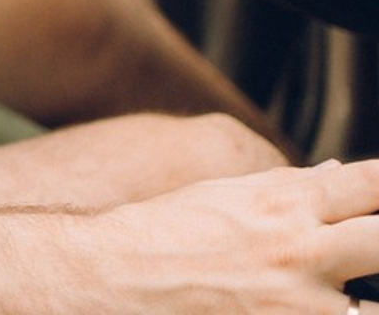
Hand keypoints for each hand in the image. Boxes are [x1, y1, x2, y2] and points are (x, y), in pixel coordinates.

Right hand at [68, 159, 378, 312]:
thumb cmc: (167, 232)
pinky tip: (325, 306)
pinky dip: (342, 314)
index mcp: (283, 204)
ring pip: (376, 305)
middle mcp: (300, 251)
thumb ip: (290, 187)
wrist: (120, 278)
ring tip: (350, 288)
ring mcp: (301, 307)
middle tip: (367, 244)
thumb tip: (339, 174)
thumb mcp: (228, 195)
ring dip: (366, 293)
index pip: (370, 185)